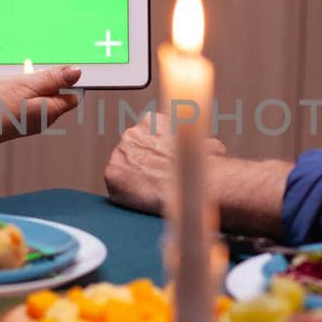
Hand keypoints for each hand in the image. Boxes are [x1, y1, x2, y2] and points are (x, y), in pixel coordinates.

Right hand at [0, 66, 81, 151]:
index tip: (52, 68)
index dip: (66, 79)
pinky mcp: (17, 122)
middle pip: (56, 94)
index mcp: (51, 111)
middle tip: (27, 73)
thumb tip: (77, 72)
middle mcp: (44, 120)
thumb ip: (52, 78)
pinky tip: (4, 91)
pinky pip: (26, 103)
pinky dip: (19, 93)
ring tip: (12, 82)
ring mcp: (31, 122)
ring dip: (30, 85)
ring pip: (39, 97)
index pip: (73, 94)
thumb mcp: (25, 83)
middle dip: (46, 80)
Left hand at [104, 112, 227, 214]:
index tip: (162, 168)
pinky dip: (127, 196)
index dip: (153, 156)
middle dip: (141, 166)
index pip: (144, 139)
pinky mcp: (112, 174)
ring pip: (122, 170)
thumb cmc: (208, 168)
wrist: (197, 185)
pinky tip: (144, 199)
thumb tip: (209, 149)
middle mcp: (131, 133)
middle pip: (130, 153)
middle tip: (157, 181)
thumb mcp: (209, 144)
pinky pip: (116, 188)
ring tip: (154, 191)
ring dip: (133, 180)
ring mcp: (119, 153)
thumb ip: (196, 143)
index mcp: (152, 121)